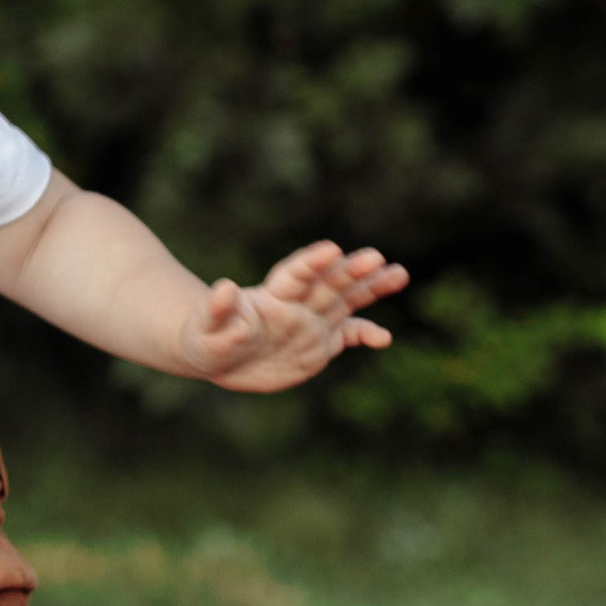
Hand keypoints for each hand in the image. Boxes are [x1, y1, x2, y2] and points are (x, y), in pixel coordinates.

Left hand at [179, 240, 407, 392]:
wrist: (219, 356)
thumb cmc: (206, 338)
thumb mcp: (205, 329)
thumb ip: (217, 311)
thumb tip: (223, 289)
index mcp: (271, 296)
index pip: (295, 275)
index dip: (311, 263)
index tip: (331, 250)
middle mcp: (298, 304)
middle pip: (328, 283)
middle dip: (351, 270)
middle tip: (376, 257)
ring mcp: (312, 321)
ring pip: (347, 300)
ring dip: (371, 287)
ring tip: (399, 274)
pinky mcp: (321, 343)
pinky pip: (348, 335)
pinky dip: (366, 334)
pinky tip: (384, 339)